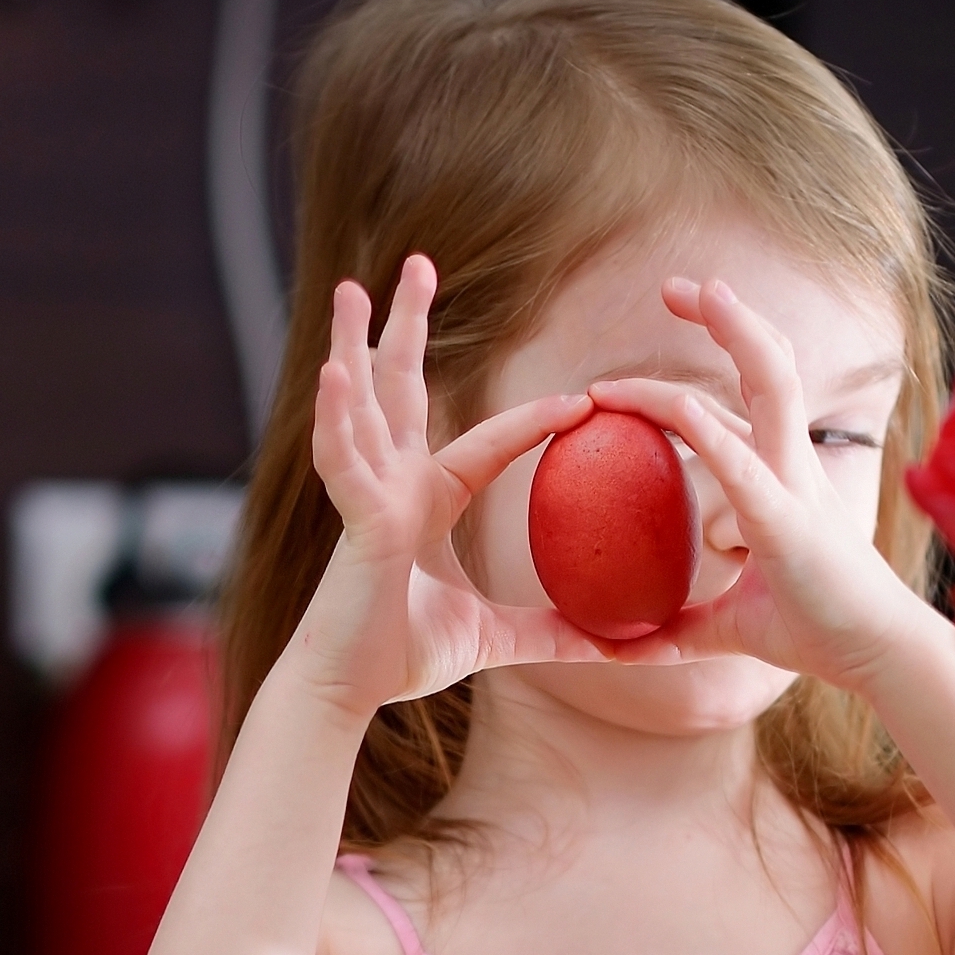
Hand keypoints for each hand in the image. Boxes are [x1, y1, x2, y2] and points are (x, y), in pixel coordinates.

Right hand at [297, 255, 608, 714]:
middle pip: (399, 389)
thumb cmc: (401, 659)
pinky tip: (336, 371)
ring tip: (350, 287)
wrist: (348, 692)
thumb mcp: (493, 639)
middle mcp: (390, 486)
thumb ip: (548, 634)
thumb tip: (617, 647)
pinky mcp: (353, 522)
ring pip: (359, 405)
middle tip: (419, 262)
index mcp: (422, 504)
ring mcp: (366, 498)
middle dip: (405, 326)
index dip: (533, 421)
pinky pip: (344, 460)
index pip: (485, 446)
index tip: (582, 400)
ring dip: (352, 342)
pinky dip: (338, 416)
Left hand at [586, 276, 923, 688]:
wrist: (873, 660)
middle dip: (725, 318)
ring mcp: (795, 486)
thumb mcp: (724, 628)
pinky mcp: (789, 522)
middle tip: (673, 285)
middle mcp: (792, 466)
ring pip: (771, 387)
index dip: (702, 364)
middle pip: (765, 367)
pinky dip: (711, 436)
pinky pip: (745, 467)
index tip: (647, 350)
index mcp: (779, 478)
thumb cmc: (813, 633)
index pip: (741, 400)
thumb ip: (674, 626)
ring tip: (698, 291)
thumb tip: (618, 645)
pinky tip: (679, 410)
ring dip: (736, 334)